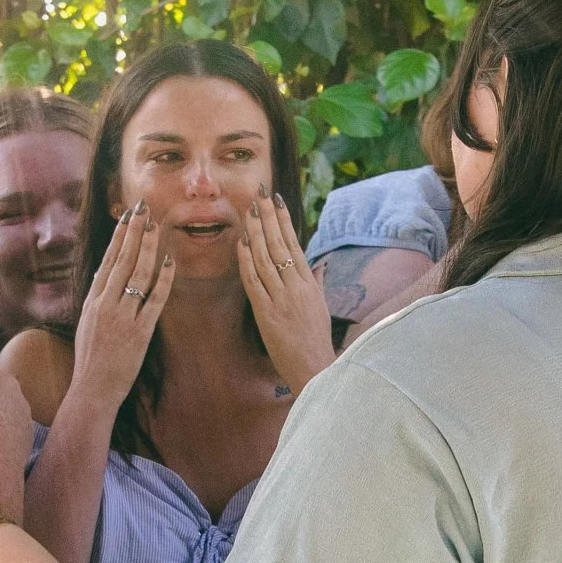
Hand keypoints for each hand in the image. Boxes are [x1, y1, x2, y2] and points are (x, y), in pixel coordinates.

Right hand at [66, 207, 174, 418]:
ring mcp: (122, 318)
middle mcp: (105, 305)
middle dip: (134, 232)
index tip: (127, 216)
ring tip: (156, 226)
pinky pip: (154, 300)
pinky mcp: (140, 332)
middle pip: (121, 260)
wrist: (92, 389)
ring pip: (137, 274)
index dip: (118, 237)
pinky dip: (163, 280)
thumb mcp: (88, 324)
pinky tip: (170, 262)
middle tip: (143, 208)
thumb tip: (104, 275)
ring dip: (148, 248)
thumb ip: (97, 299)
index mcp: (92, 301)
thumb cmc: (91, 359)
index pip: (107, 261)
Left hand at [237, 192, 333, 392]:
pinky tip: (240, 243)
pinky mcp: (267, 313)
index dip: (284, 220)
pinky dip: (246, 261)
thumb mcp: (320, 307)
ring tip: (249, 210)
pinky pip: (255, 282)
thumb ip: (318, 283)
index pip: (295, 244)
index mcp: (310, 284)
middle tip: (259, 193)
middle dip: (269, 217)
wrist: (315, 369)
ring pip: (266, 258)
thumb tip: (320, 265)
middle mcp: (297, 286)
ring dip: (256, 232)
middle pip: (280, 244)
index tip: (276, 199)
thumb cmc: (316, 340)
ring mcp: (282, 299)